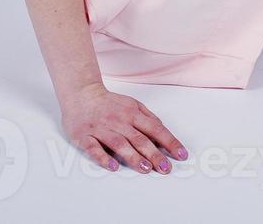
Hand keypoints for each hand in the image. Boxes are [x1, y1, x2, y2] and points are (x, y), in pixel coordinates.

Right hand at [62, 83, 187, 174]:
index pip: (155, 128)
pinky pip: (94, 148)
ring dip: (133, 157)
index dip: (169, 142)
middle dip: (154, 154)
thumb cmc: (110, 104)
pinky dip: (103, 158)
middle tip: (165, 168)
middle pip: (139, 139)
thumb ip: (148, 118)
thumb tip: (163, 136)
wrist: (81, 94)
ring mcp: (101, 129)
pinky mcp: (84, 136)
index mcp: (132, 113)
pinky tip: (113, 167)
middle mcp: (118, 121)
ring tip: (146, 169)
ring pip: (119, 144)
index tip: (181, 155)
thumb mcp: (133, 105)